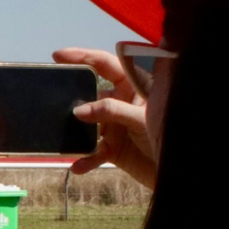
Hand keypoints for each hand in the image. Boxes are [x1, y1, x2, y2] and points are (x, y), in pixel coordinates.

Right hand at [52, 46, 156, 187]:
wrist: (175, 172)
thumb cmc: (169, 137)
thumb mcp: (141, 119)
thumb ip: (111, 111)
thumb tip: (79, 111)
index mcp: (132, 89)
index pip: (105, 65)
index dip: (83, 57)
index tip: (58, 56)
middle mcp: (120, 104)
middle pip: (89, 96)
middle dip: (71, 101)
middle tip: (52, 102)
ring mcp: (114, 126)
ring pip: (85, 127)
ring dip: (75, 135)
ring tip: (65, 141)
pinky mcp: (111, 149)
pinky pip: (91, 152)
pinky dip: (84, 160)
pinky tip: (78, 166)